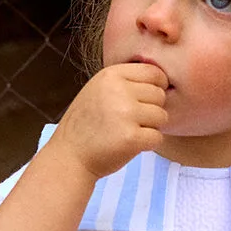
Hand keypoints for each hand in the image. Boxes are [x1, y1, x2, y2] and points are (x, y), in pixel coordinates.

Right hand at [49, 63, 168, 179]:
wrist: (69, 157)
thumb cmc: (87, 125)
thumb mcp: (98, 90)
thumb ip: (125, 82)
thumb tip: (161, 79)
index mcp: (111, 75)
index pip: (154, 73)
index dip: (157, 88)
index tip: (146, 102)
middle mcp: (119, 90)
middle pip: (160, 95)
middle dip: (152, 110)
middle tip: (133, 122)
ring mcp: (126, 114)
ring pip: (162, 116)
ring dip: (151, 128)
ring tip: (130, 132)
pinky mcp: (131, 137)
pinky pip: (158, 137)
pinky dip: (148, 144)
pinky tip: (131, 145)